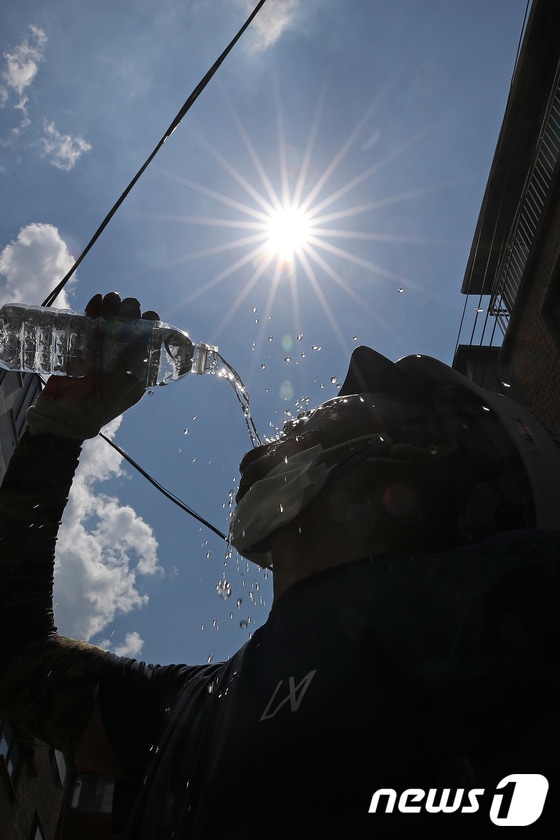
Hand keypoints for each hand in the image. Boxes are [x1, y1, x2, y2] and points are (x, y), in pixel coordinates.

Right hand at [26, 292, 159, 439]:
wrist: (57, 420)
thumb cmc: (89, 413)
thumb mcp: (114, 396)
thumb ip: (128, 373)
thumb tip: (143, 344)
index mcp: (133, 374)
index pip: (146, 346)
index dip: (150, 329)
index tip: (149, 315)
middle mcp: (119, 361)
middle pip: (128, 332)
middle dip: (129, 315)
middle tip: (127, 305)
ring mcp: (100, 353)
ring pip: (109, 325)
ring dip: (112, 309)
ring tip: (111, 298)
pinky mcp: (80, 349)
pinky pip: (89, 327)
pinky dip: (93, 312)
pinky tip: (97, 300)